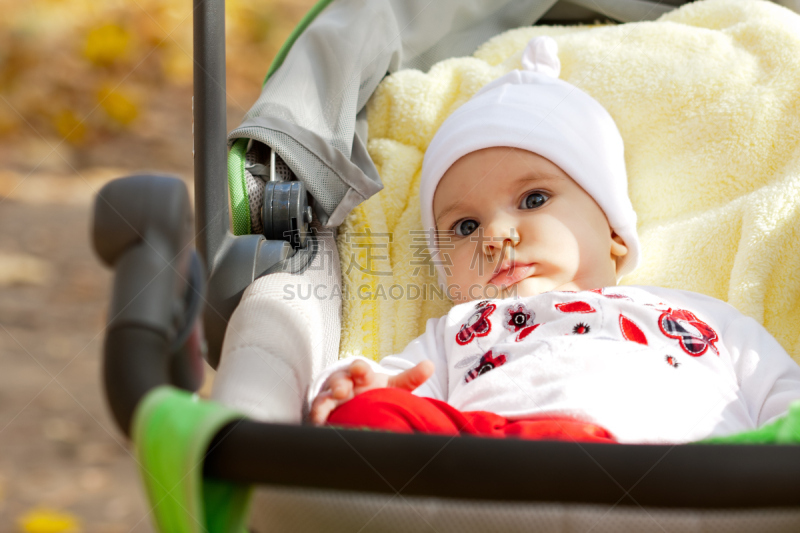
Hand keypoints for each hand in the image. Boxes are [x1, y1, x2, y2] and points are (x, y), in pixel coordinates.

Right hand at [309, 359, 433, 425]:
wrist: (355, 402)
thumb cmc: (374, 391)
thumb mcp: (392, 384)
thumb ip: (410, 378)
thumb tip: (431, 365)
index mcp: (362, 376)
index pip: (359, 369)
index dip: (360, 369)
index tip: (361, 370)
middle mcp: (344, 385)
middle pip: (338, 381)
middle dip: (339, 384)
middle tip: (342, 390)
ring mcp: (331, 400)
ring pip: (324, 399)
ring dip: (323, 404)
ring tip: (323, 414)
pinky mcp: (323, 415)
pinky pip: (316, 417)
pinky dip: (316, 421)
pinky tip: (318, 427)